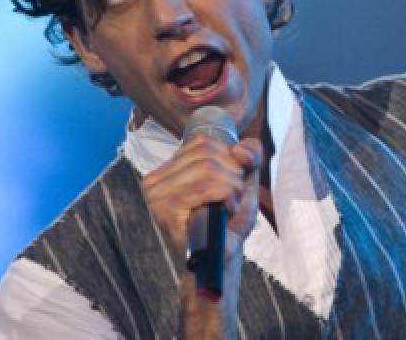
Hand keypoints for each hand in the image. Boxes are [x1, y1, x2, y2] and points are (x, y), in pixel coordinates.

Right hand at [141, 133, 261, 338]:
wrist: (215, 264)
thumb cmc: (228, 221)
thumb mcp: (243, 181)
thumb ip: (250, 155)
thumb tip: (240, 150)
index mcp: (167, 170)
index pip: (203, 142)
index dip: (228, 157)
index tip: (231, 182)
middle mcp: (155, 180)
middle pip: (207, 153)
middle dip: (232, 174)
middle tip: (232, 199)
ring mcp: (157, 194)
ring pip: (209, 168)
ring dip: (232, 187)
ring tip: (229, 206)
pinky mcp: (166, 209)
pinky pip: (208, 187)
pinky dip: (227, 196)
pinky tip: (225, 211)